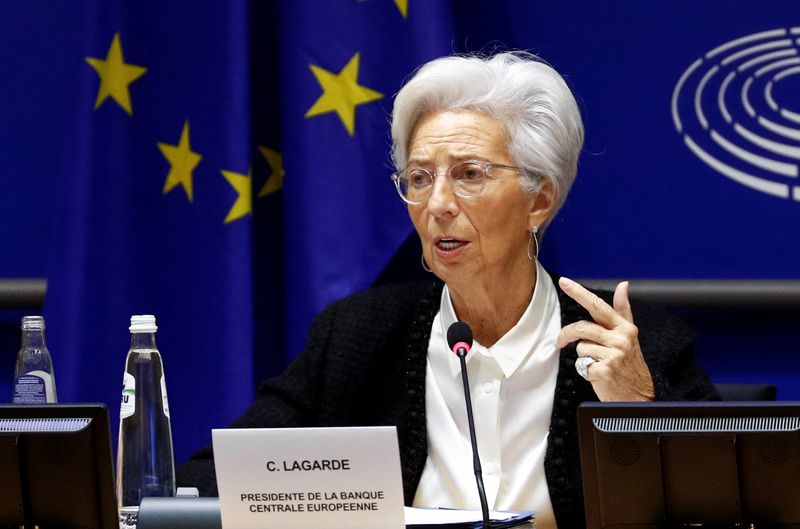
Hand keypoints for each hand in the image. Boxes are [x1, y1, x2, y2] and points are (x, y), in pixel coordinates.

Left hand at [557, 277, 654, 401]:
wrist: (638, 398)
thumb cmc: (630, 366)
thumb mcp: (630, 336)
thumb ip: (623, 310)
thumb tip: (623, 285)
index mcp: (625, 328)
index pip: (598, 306)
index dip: (579, 292)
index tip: (564, 282)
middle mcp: (620, 339)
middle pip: (582, 327)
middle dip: (567, 334)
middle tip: (561, 341)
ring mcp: (613, 355)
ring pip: (580, 347)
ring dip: (583, 356)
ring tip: (597, 363)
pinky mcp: (604, 370)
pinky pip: (581, 364)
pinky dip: (585, 370)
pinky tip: (598, 374)